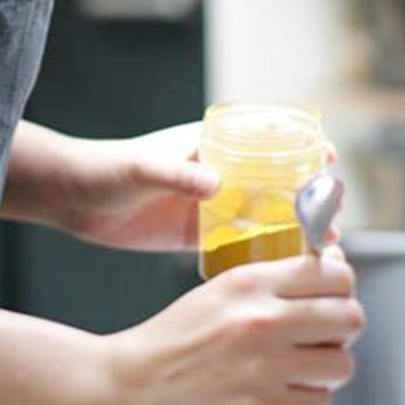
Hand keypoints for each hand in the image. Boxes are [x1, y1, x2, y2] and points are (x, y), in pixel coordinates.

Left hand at [52, 123, 340, 252]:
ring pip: (263, 212)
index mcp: (210, 143)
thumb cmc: (107, 168)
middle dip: (307, 193)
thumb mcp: (142, 167)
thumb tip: (215, 185)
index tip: (327, 158)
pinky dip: (262, 251)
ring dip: (292, 226)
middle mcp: (218, 171)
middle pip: (275, 178)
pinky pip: (237, 241)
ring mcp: (209, 203)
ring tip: (321, 248)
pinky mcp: (195, 233)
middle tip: (332, 217)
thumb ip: (177, 174)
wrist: (73, 197)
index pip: (266, 136)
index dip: (301, 143)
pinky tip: (282, 269)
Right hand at [93, 250, 364, 404]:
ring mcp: (266, 368)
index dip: (343, 285)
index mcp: (251, 283)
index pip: (334, 273)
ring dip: (328, 367)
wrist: (125, 389)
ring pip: (343, 364)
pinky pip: (319, 403)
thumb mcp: (219, 291)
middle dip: (344, 326)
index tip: (335, 292)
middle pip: (351, 316)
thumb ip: (270, 285)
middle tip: (326, 333)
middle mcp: (264, 320)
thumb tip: (323, 278)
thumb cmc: (169, 341)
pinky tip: (283, 393)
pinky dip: (307, 400)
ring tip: (303, 367)